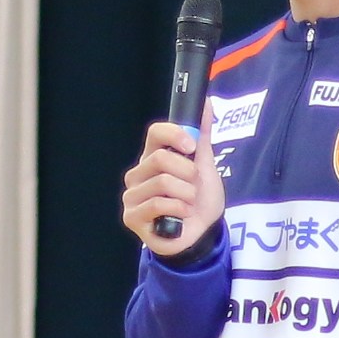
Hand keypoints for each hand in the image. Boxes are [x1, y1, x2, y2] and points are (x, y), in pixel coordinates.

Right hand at [122, 121, 224, 257]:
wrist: (202, 234)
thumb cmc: (199, 200)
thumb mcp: (204, 165)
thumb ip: (202, 135)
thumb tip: (207, 103)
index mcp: (153, 157)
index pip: (156, 133)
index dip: (175, 135)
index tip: (192, 147)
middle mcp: (138, 174)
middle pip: (161, 158)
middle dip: (188, 174)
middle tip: (193, 186)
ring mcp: (132, 195)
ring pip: (163, 182)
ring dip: (186, 195)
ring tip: (188, 204)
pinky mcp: (132, 216)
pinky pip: (158, 203)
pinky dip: (179, 209)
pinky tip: (181, 216)